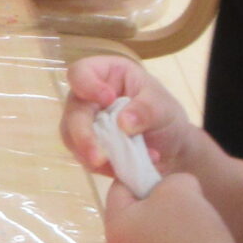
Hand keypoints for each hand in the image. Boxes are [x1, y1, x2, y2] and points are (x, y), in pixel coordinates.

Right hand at [60, 55, 195, 179]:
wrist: (171, 148)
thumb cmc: (165, 115)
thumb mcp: (163, 106)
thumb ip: (147, 109)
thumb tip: (123, 123)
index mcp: (105, 75)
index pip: (80, 72)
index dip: (87, 85)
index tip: (108, 100)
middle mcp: (88, 97)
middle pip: (73, 111)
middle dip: (83, 135)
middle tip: (98, 157)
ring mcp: (84, 123)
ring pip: (71, 137)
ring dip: (90, 155)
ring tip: (118, 167)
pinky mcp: (86, 146)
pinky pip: (83, 157)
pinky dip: (102, 167)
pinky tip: (123, 170)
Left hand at [101, 169, 242, 242]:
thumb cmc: (191, 230)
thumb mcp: (181, 187)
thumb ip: (168, 179)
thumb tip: (168, 190)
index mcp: (114, 226)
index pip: (119, 189)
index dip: (141, 176)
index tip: (165, 178)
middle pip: (131, 213)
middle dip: (154, 202)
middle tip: (182, 201)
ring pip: (145, 233)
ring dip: (164, 224)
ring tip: (191, 224)